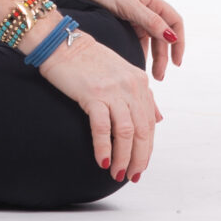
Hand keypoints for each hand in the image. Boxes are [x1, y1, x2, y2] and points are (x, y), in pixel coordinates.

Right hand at [37, 30, 157, 181]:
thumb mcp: (123, 74)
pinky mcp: (93, 95)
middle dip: (139, 157)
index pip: (150, 123)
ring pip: (126, 132)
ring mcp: (113, 90)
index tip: (140, 165)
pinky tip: (102, 162)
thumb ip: (143, 96)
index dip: (147, 148)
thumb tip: (158, 120)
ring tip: (117, 174)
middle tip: (132, 176)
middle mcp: (131, 86)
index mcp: (140, 82)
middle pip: (142, 131)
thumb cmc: (90, 60)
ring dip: (123, 157)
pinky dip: (104, 147)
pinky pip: (103, 128)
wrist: (62, 44)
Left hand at [60, 0, 185, 79]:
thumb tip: (172, 37)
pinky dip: (138, 49)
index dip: (179, 43)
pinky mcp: (122, 18)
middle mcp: (146, 6)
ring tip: (150, 74)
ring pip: (149, 37)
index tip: (176, 63)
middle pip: (162, 34)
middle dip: (163, 55)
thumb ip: (150, 21)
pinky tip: (134, 61)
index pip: (175, 23)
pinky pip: (135, 37)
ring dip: (152, 55)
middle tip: (159, 76)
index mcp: (152, 0)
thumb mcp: (129, 6)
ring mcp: (134, 13)